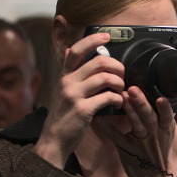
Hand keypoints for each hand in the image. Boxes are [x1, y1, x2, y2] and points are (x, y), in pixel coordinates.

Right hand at [35, 32, 124, 168]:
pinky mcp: (83, 110)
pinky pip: (107, 97)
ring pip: (105, 78)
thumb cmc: (65, 115)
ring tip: (121, 91)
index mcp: (65, 76)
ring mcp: (74, 95)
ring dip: (120, 84)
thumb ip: (72, 72)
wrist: (55, 140)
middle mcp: (68, 82)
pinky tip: (118, 104)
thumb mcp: (64, 90)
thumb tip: (72, 49)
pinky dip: (118, 99)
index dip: (93, 40)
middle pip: (99, 62)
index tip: (106, 36)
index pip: (77, 50)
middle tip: (122, 76)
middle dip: (117, 67)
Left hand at [95, 90, 176, 176]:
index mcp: (167, 131)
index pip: (168, 117)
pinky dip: (106, 128)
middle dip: (141, 103)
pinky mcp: (127, 149)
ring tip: (122, 96)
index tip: (161, 97)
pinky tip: (98, 118)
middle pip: (149, 118)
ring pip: (135, 125)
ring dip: (128, 111)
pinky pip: (116, 137)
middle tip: (133, 89)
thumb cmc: (169, 158)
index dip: (165, 108)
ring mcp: (140, 143)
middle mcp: (154, 136)